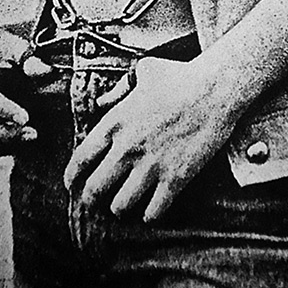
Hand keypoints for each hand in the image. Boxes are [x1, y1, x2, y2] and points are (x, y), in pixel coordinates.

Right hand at [0, 26, 50, 147]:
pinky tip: (25, 138)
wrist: (3, 46)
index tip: (25, 119)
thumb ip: (31, 56)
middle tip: (33, 133)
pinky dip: (4, 141)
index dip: (4, 110)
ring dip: (6, 139)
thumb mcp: (21, 44)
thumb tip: (44, 70)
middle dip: (6, 132)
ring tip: (34, 135)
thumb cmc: (14, 44)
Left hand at [64, 55, 237, 222]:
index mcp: (114, 123)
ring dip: (121, 208)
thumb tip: (102, 102)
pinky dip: (151, 215)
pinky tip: (153, 210)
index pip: (79, 161)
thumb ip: (118, 90)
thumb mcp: (142, 72)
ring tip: (127, 205)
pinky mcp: (175, 178)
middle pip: (94, 190)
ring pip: (120, 206)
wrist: (216, 88)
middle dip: (93, 199)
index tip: (73, 185)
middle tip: (98, 202)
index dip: (72, 178)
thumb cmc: (180, 76)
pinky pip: (153, 212)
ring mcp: (150, 165)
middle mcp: (126, 148)